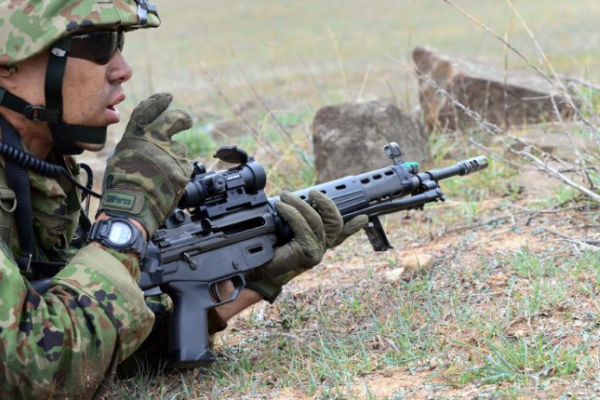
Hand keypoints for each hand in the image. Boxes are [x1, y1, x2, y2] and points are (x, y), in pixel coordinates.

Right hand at [98, 93, 192, 235]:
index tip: (167, 97)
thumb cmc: (122, 185)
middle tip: (186, 120)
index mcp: (136, 135)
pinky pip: (184, 168)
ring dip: (174, 159)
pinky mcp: (183, 168)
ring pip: (179, 151)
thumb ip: (137, 145)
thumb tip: (146, 142)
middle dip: (182, 117)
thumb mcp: (121, 157)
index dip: (158, 101)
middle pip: (174, 118)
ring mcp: (171, 153)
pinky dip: (178, 175)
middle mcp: (155, 139)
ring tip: (162, 176)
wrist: (133, 205)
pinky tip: (167, 184)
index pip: (148, 110)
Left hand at [245, 190, 367, 301]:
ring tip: (286, 195)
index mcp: (318, 243)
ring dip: (300, 203)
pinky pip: (303, 226)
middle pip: (336, 223)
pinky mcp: (307, 253)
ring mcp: (316, 252)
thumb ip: (294, 219)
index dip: (354, 226)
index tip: (364, 218)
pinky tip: (281, 206)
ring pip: (316, 220)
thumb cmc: (267, 251)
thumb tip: (291, 193)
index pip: (341, 234)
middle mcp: (321, 248)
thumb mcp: (283, 232)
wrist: (256, 271)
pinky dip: (292, 213)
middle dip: (326, 203)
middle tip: (313, 191)